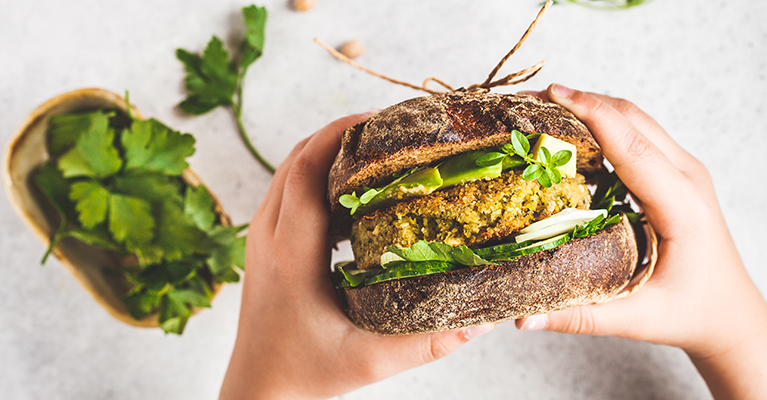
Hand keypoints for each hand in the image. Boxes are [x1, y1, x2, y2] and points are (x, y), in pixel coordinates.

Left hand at [219, 112, 493, 399]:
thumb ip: (427, 343)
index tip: (379, 119)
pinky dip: (315, 172)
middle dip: (338, 132)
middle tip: (388, 127)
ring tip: (374, 147)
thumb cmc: (305, 373)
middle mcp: (268, 236)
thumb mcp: (370, 361)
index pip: (307, 171)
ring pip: (288, 169)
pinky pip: (286, 189)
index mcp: (291, 255)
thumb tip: (482, 321)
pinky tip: (351, 185)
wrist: (258, 386)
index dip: (340, 135)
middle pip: (296, 157)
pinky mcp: (263, 243)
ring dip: (325, 149)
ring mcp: (260, 237)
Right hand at [516, 84, 766, 398]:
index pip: (632, 146)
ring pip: (635, 119)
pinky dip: (604, 122)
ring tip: (543, 109)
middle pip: (632, 118)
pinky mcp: (676, 173)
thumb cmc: (693, 313)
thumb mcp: (638, 319)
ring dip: (591, 107)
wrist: (731, 314)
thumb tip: (522, 319)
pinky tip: (572, 132)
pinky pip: (638, 133)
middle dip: (581, 101)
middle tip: (531, 101)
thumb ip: (579, 316)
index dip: (591, 115)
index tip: (552, 95)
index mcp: (682, 205)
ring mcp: (685, 171)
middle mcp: (688, 177)